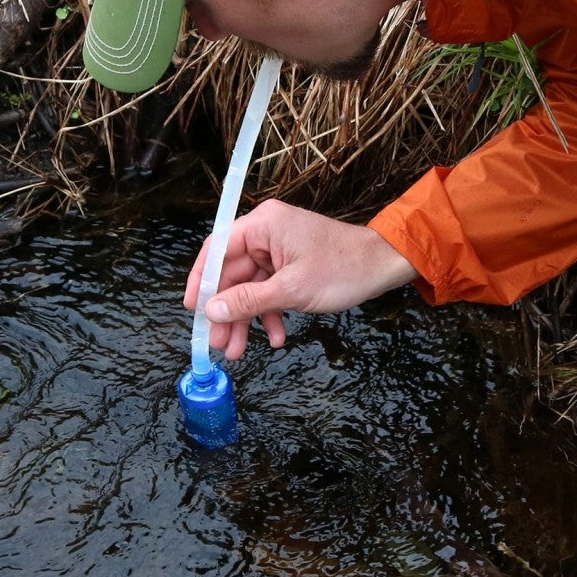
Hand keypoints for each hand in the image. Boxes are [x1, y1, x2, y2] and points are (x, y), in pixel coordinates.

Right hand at [183, 199, 416, 360]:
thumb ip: (248, 301)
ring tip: (238, 351)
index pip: (217, 250)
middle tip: (218, 343)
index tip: (193, 310)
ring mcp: (278, 250)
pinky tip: (276, 336)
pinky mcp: (289, 265)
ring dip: (246, 319)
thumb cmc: (343, 269)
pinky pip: (269, 289)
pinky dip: (270, 313)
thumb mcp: (291, 290)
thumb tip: (212, 311)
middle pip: (232, 274)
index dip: (201, 281)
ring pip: (249, 287)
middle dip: (227, 311)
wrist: (383, 267)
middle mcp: (266, 232)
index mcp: (262, 225)